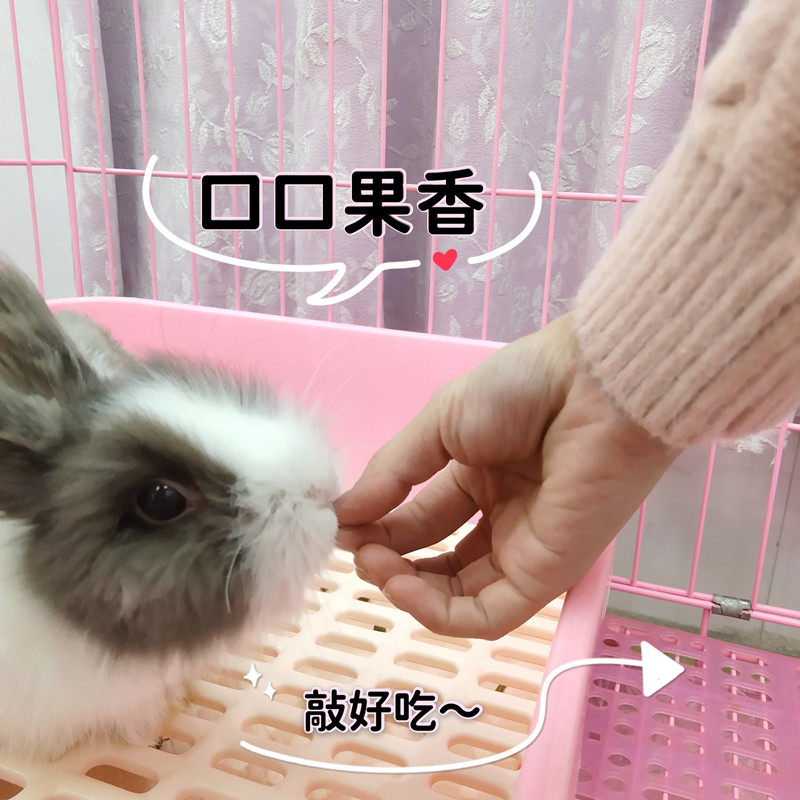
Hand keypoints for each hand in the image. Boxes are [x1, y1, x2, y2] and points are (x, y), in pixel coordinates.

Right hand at [334, 313, 679, 638]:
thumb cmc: (518, 392)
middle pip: (433, 557)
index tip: (339, 525)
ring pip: (456, 596)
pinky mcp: (546, 577)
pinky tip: (403, 586)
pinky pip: (486, 614)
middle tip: (355, 549)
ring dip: (406, 589)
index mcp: (476, 474)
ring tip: (374, 565)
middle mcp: (499, 517)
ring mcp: (522, 550)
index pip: (419, 517)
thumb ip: (393, 473)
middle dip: (387, 558)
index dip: (377, 526)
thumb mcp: (440, 423)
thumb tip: (340, 514)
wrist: (590, 390)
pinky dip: (438, 613)